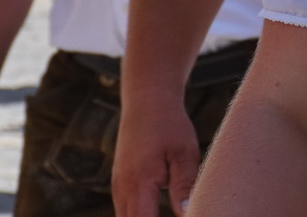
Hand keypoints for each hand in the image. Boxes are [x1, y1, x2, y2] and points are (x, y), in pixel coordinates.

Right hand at [113, 99, 200, 216]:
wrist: (146, 101)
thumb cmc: (169, 125)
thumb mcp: (184, 152)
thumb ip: (184, 184)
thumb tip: (188, 213)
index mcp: (139, 184)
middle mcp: (122, 189)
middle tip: (181, 216)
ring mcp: (118, 187)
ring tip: (171, 212)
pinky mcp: (121, 183)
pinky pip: (127, 210)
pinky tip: (155, 216)